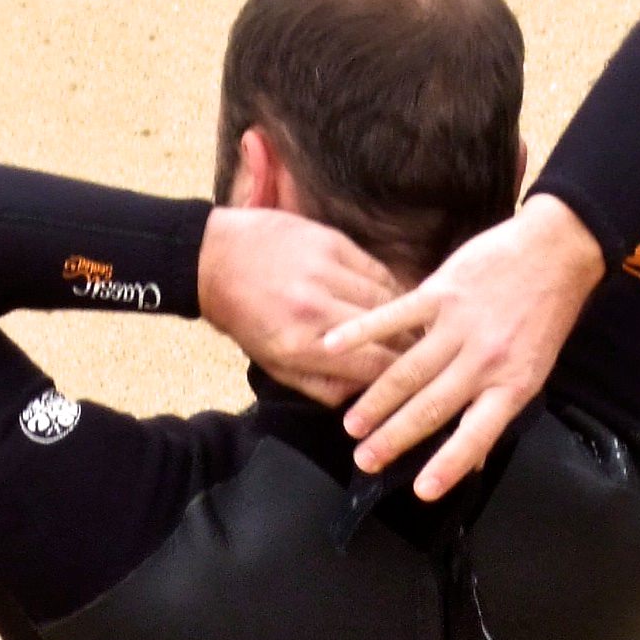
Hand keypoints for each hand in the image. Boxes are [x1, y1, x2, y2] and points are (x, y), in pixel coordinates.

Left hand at [198, 205, 405, 403]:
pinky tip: (396, 299)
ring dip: (407, 316)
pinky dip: (390, 287)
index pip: (374, 366)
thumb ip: (322, 386)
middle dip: (410, 347)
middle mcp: (315, 307)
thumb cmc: (244, 319)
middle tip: (426, 357)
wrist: (213, 259)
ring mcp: (325, 270)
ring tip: (416, 330)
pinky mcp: (331, 241)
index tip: (414, 381)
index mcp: (300, 345)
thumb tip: (363, 398)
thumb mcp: (275, 366)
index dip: (401, 377)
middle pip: (388, 332)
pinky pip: (377, 269)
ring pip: (388, 298)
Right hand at [322, 194, 607, 496]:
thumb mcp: (534, 369)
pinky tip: (333, 347)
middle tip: (365, 461)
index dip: (449, 464)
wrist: (557, 251)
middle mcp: (484, 360)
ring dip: (376, 401)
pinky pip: (395, 316)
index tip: (421, 490)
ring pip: (409, 371)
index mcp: (512, 384)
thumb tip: (473, 458)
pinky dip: (362, 332)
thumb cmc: (544, 316)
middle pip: (431, 406)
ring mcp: (460, 325)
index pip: (477, 433)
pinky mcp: (441, 292)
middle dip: (395, 437)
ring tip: (352, 426)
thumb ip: (498, 408)